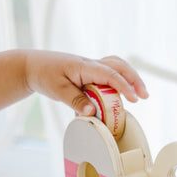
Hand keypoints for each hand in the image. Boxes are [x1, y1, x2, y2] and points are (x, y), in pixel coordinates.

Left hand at [23, 51, 148, 114]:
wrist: (32, 66)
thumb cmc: (44, 75)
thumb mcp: (58, 90)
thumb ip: (75, 100)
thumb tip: (92, 112)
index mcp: (84, 66)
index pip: (110, 74)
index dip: (124, 86)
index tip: (135, 98)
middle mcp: (90, 64)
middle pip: (119, 66)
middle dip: (134, 80)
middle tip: (144, 96)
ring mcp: (90, 66)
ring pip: (116, 66)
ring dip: (129, 78)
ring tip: (138, 94)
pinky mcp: (88, 71)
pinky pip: (108, 73)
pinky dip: (117, 80)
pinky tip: (119, 93)